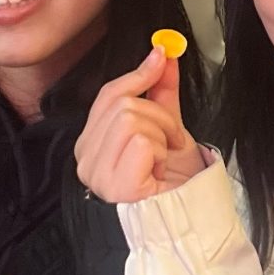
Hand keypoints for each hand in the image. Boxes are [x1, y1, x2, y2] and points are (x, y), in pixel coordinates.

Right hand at [75, 43, 204, 202]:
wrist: (189, 219)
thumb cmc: (174, 183)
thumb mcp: (167, 129)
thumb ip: (161, 92)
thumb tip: (162, 56)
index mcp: (90, 146)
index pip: (107, 96)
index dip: (136, 74)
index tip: (161, 56)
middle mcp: (84, 161)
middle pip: (121, 104)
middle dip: (159, 116)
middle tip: (171, 141)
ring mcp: (96, 174)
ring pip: (130, 119)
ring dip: (161, 135)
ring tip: (164, 159)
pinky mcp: (115, 184)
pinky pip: (140, 141)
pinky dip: (160, 152)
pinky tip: (160, 172)